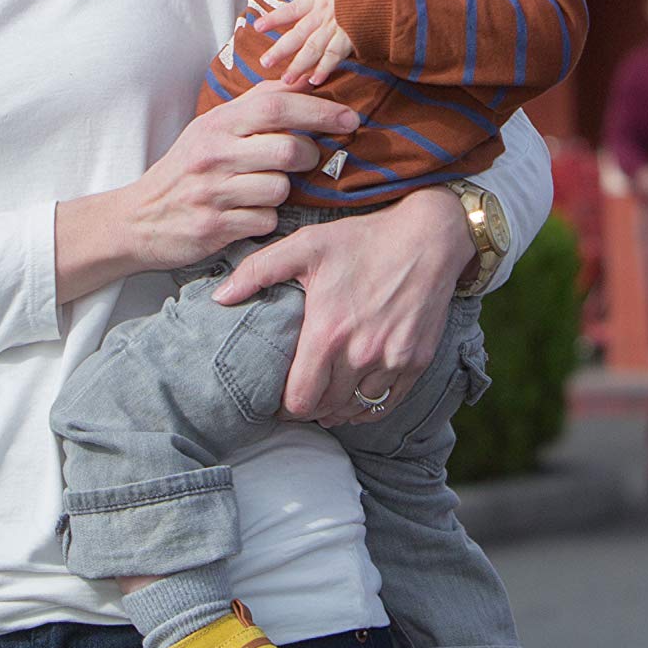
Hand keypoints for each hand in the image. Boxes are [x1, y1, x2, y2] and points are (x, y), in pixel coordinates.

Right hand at [55, 83, 358, 301]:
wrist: (137, 219)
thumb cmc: (185, 170)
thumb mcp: (209, 130)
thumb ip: (252, 108)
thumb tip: (299, 83)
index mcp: (216, 124)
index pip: (278, 105)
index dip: (320, 109)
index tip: (349, 118)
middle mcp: (213, 153)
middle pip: (289, 149)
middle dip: (309, 157)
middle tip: (304, 162)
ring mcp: (213, 191)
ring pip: (281, 189)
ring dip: (282, 193)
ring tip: (260, 192)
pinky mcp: (214, 226)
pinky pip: (266, 221)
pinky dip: (264, 220)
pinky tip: (245, 216)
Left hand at [211, 187, 470, 423]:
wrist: (428, 237)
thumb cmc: (363, 239)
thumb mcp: (305, 245)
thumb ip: (257, 270)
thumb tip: (219, 297)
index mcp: (328, 332)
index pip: (300, 400)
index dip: (284, 408)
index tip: (277, 400)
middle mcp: (361, 353)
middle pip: (326, 408)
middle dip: (309, 407)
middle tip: (299, 397)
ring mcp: (391, 361)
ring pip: (355, 410)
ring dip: (337, 408)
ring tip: (324, 396)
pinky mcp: (415, 362)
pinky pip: (385, 404)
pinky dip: (367, 406)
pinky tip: (354, 396)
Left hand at [254, 0, 356, 87]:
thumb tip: (330, 4)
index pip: (293, 8)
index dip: (275, 17)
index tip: (257, 26)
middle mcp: (325, 11)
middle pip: (297, 33)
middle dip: (280, 49)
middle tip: (264, 62)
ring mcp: (337, 25)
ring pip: (311, 48)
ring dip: (298, 65)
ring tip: (286, 79)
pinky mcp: (351, 36)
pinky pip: (333, 55)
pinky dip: (323, 68)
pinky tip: (314, 80)